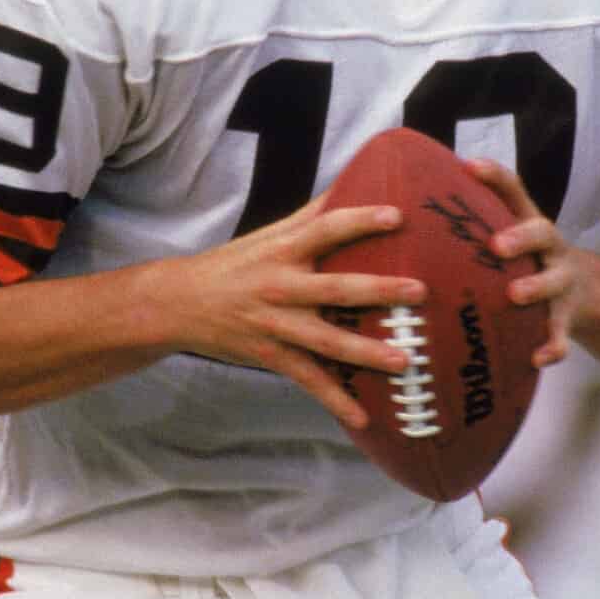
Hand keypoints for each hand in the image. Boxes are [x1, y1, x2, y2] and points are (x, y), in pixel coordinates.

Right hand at [159, 197, 426, 430]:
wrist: (180, 304)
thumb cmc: (235, 265)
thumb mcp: (269, 235)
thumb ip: (312, 215)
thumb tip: (355, 181)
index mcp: (284, 250)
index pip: (326, 229)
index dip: (360, 221)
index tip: (396, 216)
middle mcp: (281, 286)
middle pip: (335, 288)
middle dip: (378, 291)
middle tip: (419, 292)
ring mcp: (277, 325)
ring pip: (326, 340)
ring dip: (366, 353)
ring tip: (404, 361)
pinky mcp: (272, 356)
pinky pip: (309, 380)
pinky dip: (336, 401)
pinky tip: (364, 417)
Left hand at [466, 158, 577, 368]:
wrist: (582, 292)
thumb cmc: (520, 262)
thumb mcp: (503, 237)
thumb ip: (466, 228)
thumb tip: (397, 210)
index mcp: (526, 223)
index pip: (514, 190)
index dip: (495, 176)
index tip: (469, 166)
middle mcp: (548, 248)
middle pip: (542, 231)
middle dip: (520, 237)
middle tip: (496, 245)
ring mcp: (561, 281)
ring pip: (555, 280)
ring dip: (537, 287)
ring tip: (514, 295)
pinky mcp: (566, 317)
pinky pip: (562, 333)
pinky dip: (553, 345)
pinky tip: (537, 357)